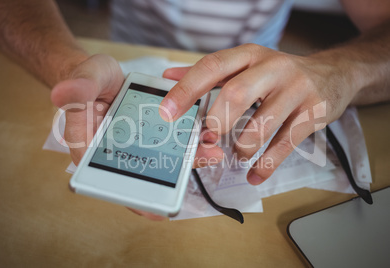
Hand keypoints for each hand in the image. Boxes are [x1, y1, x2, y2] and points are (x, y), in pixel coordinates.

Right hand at [51, 54, 222, 219]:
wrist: (104, 73)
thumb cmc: (89, 79)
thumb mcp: (84, 79)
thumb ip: (77, 89)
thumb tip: (60, 94)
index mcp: (93, 149)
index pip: (111, 181)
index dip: (134, 198)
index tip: (157, 209)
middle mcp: (117, 153)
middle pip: (145, 173)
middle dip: (173, 175)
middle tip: (199, 165)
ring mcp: (137, 145)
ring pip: (162, 159)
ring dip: (187, 158)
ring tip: (211, 151)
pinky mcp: (151, 134)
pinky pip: (170, 143)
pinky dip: (187, 142)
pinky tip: (204, 136)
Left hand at [162, 43, 356, 184]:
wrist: (333, 74)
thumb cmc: (279, 74)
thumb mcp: (246, 65)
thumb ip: (209, 74)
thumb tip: (169, 76)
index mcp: (249, 56)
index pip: (212, 67)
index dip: (186, 90)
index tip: (167, 112)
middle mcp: (273, 68)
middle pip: (235, 95)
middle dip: (216, 123)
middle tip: (209, 138)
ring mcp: (296, 90)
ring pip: (260, 126)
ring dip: (241, 148)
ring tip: (238, 153)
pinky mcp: (314, 113)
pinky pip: (285, 146)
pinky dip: (265, 166)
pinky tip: (255, 175)